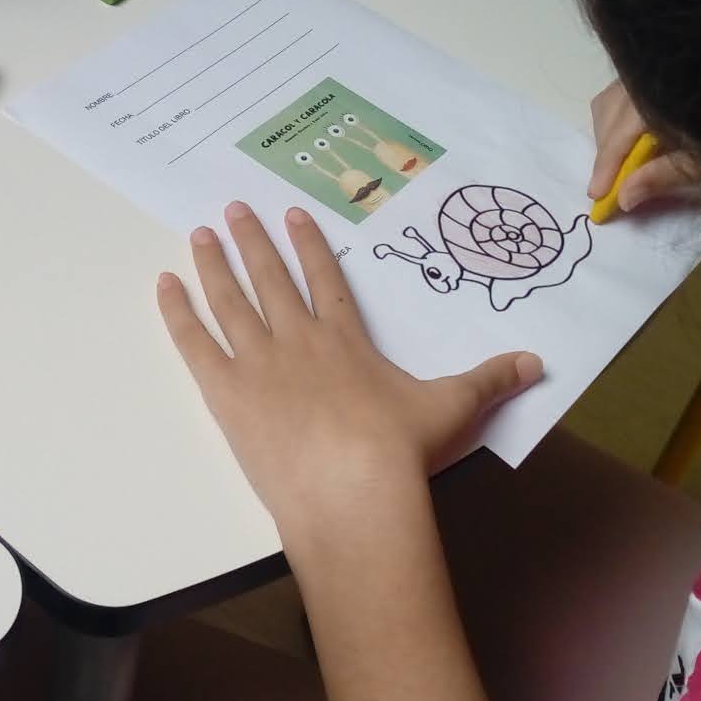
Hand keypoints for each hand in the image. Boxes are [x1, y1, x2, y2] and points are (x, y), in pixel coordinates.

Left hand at [157, 201, 541, 555]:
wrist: (352, 492)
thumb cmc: (402, 450)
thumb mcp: (454, 409)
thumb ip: (491, 380)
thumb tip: (537, 361)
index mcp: (346, 339)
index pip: (325, 279)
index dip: (309, 245)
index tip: (292, 215)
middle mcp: (299, 340)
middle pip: (270, 279)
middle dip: (253, 241)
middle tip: (232, 208)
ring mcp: (258, 364)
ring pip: (229, 302)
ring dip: (213, 264)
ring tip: (199, 234)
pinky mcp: (227, 396)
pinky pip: (194, 344)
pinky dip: (177, 313)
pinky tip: (163, 285)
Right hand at [587, 80, 700, 212]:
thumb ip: (664, 176)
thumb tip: (624, 198)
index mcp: (665, 95)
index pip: (623, 131)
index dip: (608, 164)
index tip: (597, 195)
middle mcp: (656, 74)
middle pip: (611, 111)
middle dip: (606, 149)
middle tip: (609, 185)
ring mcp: (660, 68)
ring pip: (614, 98)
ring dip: (611, 132)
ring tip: (622, 163)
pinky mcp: (666, 69)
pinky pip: (626, 90)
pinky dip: (622, 116)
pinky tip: (637, 138)